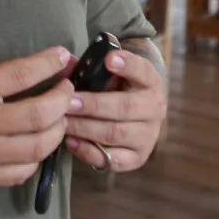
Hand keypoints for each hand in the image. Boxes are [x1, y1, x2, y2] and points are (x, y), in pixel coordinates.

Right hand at [0, 0, 74, 195]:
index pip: (22, 74)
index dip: (49, 63)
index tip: (63, 56)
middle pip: (40, 114)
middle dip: (63, 99)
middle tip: (68, 88)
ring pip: (37, 146)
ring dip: (56, 130)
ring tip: (60, 117)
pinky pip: (20, 172)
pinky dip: (36, 160)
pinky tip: (37, 146)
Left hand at [62, 45, 166, 174]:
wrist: (136, 118)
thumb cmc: (117, 90)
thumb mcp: (111, 75)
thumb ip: (90, 67)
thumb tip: (64, 63)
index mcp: (150, 82)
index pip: (143, 71)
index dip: (127, 65)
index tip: (108, 59)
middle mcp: (154, 109)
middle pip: (124, 107)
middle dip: (93, 104)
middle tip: (69, 102)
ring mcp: (148, 136)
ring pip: (115, 133)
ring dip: (86, 128)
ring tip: (63, 121)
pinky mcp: (137, 158)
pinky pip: (112, 159)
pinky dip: (89, 151)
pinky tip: (71, 141)